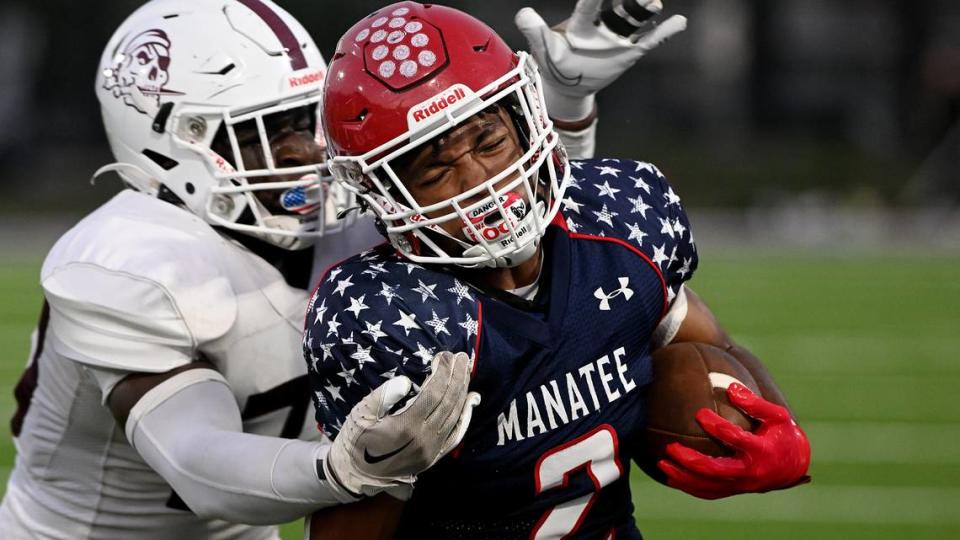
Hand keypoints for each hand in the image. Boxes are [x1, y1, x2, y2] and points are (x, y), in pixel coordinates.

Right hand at [324, 351, 480, 500]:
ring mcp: (432, 450)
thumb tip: (406, 382)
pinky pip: (457, 434)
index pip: (433, 393)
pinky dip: (466, 415)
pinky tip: (471, 399)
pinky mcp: (435, 457)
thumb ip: (383, 396)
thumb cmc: (356, 440)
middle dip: (457, 376)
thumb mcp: (361, 414)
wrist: (357, 475)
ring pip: (455, 415)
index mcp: (406, 426)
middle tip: (461, 356)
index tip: (444, 356)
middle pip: (448, 401)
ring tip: (466, 370)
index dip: (442, 372)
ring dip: (463, 390)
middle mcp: (425, 439)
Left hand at [515, 0, 686, 121]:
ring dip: (646, 11)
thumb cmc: (552, 63)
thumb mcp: (542, 49)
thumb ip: (534, 32)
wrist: (567, 85)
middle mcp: (603, 26)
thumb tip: (523, 14)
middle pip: (620, 9)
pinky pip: (649, 41)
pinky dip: (664, 33)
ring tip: (655, 3)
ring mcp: (617, 38)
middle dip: (631, 0)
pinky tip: (680, 23)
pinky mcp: (629, 52)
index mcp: (581, 24)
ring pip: (636, 21)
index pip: (590, 5)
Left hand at [657, 383, 810, 498]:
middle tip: (670, 446)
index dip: (716, 426)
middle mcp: (750, 472)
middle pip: (715, 470)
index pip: (735, 438)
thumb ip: (755, 403)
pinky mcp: (735, 490)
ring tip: (661, 463)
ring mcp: (741, 485)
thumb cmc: (782, 435)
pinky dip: (689, 487)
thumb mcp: (778, 416)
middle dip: (690, 460)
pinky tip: (671, 478)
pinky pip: (709, 493)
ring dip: (683, 477)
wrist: (792, 466)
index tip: (700, 413)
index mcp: (761, 451)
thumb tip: (731, 388)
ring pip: (708, 485)